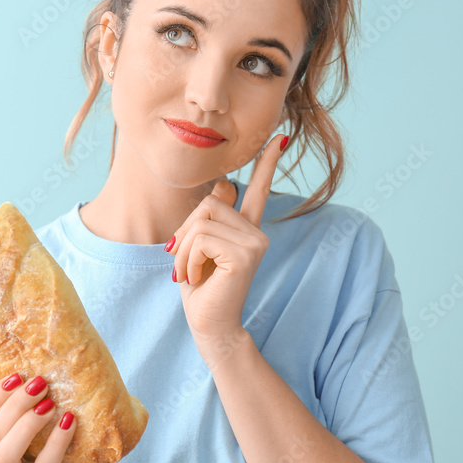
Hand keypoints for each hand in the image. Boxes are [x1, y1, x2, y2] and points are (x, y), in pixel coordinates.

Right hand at [0, 375, 91, 462]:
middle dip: (15, 403)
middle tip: (40, 383)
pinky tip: (69, 421)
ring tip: (50, 403)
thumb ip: (28, 410)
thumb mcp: (33, 435)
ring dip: (27, 423)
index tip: (18, 374)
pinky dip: (56, 441)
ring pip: (6, 453)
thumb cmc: (49, 460)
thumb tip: (38, 369)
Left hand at [167, 134, 286, 344]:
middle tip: (186, 262)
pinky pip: (201, 238)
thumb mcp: (196, 246)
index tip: (280, 137)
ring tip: (191, 272)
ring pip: (201, 221)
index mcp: (246, 230)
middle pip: (209, 202)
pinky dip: (187, 258)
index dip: (267, 163)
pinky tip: (194, 277)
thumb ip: (208, 218)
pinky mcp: (245, 254)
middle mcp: (256, 233)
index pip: (258, 190)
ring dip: (183, 249)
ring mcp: (255, 242)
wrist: (209, 325)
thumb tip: (226, 183)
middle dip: (185, 232)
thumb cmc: (200, 289)